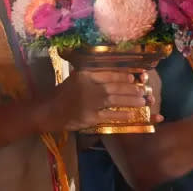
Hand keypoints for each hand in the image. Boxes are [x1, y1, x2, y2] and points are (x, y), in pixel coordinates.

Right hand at [35, 70, 158, 131]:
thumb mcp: (75, 78)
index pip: (108, 74)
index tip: (133, 79)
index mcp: (85, 75)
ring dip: (130, 100)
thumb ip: (90, 75)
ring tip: (142, 101)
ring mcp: (89, 102)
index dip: (122, 77)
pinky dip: (121, 115)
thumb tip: (112, 74)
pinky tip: (131, 114)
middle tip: (143, 90)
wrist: (49, 110)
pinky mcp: (89, 117)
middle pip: (114, 87)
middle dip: (130, 89)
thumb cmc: (63, 93)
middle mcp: (88, 87)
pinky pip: (109, 115)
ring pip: (114, 100)